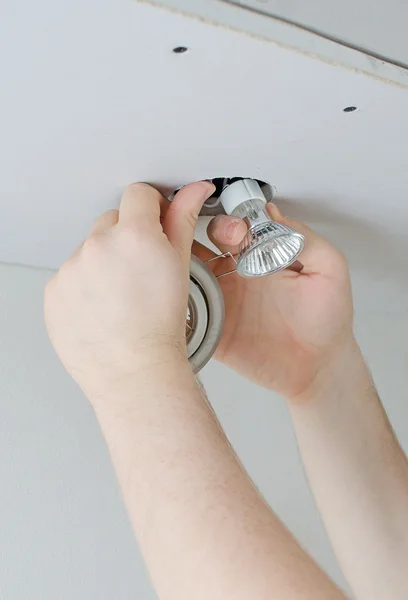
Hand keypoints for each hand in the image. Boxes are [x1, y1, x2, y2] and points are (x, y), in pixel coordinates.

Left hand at [44, 181, 214, 397]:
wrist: (135, 371)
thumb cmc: (161, 328)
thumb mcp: (179, 267)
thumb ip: (182, 220)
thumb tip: (193, 190)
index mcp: (133, 235)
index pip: (138, 195)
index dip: (150, 208)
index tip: (154, 223)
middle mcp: (97, 247)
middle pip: (111, 222)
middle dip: (126, 237)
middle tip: (140, 271)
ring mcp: (71, 270)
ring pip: (89, 250)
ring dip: (103, 262)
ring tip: (120, 296)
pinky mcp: (54, 291)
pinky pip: (69, 276)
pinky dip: (83, 286)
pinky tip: (102, 307)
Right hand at [194, 204, 353, 400]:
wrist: (318, 367)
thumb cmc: (327, 319)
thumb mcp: (329, 269)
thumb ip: (304, 238)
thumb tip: (272, 214)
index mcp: (259, 255)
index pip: (234, 226)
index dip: (231, 222)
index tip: (238, 230)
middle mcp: (236, 273)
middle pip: (201, 243)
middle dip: (198, 237)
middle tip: (215, 249)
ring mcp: (221, 300)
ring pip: (186, 273)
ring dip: (177, 265)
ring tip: (177, 265)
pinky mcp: (213, 328)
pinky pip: (186, 312)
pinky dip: (175, 303)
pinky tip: (175, 297)